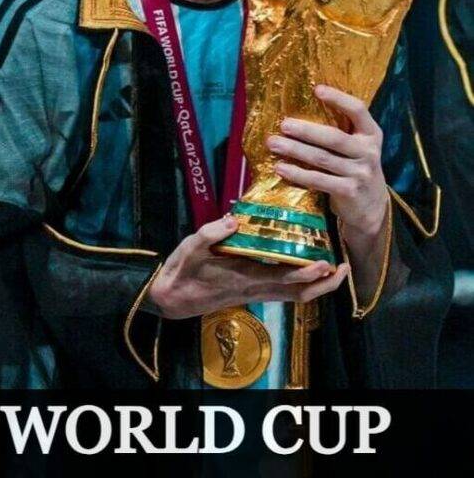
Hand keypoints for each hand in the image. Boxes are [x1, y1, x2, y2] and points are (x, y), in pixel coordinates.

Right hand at [146, 215, 348, 319]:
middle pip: (299, 294)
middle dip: (324, 284)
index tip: (326, 262)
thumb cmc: (182, 271)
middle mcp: (256, 289)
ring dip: (317, 286)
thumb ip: (212, 233)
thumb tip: (233, 218)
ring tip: (333, 268)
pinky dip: (301, 284)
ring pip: (294, 296)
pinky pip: (284, 292)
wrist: (172, 297)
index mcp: (245, 277)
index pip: (283, 279)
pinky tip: (306, 270)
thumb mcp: (191, 247)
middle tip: (344, 268)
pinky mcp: (252, 293)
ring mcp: (255, 293)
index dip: (307, 274)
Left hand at [267, 84, 387, 239]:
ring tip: (274, 143)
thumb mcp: (358, 148)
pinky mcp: (349, 192)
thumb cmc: (356, 169)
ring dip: (295, 150)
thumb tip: (300, 112)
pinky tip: (281, 168)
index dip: (338, 98)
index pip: (358, 110)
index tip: (316, 89)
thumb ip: (342, 131)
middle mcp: (369, 152)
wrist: (372, 207)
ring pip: (322, 158)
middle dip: (306, 130)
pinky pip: (318, 180)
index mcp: (372, 134)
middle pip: (334, 137)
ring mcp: (360, 173)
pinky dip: (298, 174)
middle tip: (283, 124)